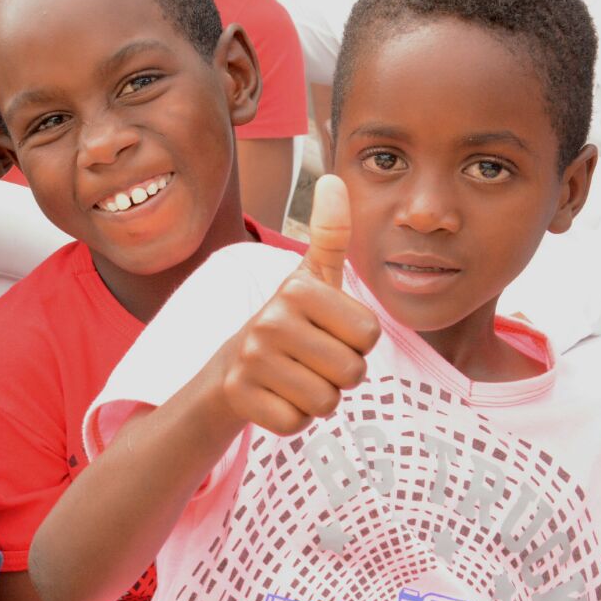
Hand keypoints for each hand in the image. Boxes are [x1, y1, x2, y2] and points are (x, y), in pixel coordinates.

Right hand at [214, 175, 380, 434]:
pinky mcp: (240, 396)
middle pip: (352, 372)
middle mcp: (270, 319)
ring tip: (295, 376)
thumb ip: (331, 233)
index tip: (327, 331)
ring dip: (319, 398)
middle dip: (341, 374)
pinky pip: (297, 423)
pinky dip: (293, 418)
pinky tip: (276, 396)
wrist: (231, 367)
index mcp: (298, 288)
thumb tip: (334, 177)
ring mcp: (251, 359)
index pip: (369, 335)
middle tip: (311, 359)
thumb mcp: (312, 278)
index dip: (356, 341)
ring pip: (327, 401)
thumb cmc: (290, 321)